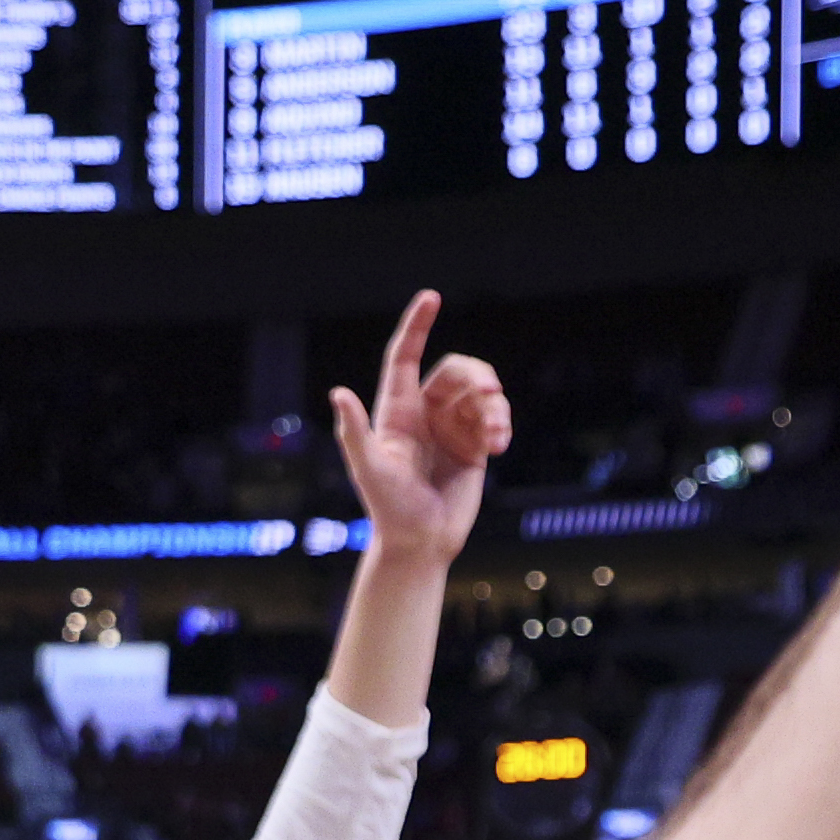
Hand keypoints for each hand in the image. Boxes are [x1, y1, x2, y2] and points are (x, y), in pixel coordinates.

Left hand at [330, 292, 509, 563]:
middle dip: (476, 374)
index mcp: (395, 410)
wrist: (420, 542)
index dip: (417, 325)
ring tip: (496, 435)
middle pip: (455, 370)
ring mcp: (451, 428)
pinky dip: (502, 425)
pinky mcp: (474, 447)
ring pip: (481, 394)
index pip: (405, 356)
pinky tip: (499, 446)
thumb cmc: (387, 507)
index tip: (431, 297)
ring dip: (495, 406)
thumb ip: (354, 431)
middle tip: (489, 391)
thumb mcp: (367, 468)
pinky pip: (495, 419)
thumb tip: (338, 392)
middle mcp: (424, 413)